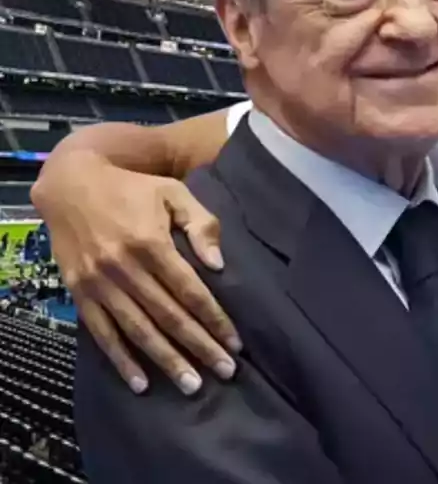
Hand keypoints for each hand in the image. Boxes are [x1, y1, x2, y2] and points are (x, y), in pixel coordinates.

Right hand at [31, 153, 238, 393]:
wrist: (71, 184)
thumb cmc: (132, 188)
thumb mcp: (172, 192)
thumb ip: (200, 223)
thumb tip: (218, 264)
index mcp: (151, 242)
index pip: (190, 290)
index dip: (214, 318)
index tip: (235, 342)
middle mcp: (124, 267)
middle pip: (168, 316)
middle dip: (198, 346)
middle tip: (225, 373)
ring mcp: (99, 283)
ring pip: (138, 330)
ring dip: (165, 360)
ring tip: (191, 385)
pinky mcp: (80, 292)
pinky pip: (102, 333)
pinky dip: (120, 359)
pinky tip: (140, 382)